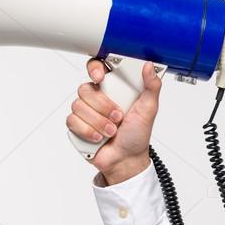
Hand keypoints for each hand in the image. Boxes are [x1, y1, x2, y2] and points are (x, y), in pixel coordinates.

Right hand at [65, 58, 162, 182]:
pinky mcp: (76, 125)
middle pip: (85, 89)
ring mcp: (85, 111)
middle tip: (118, 117)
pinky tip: (99, 137)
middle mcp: (96, 97)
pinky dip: (88, 131)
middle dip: (103, 106)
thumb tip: (149, 66)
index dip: (94, 69)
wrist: (126, 159)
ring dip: (99, 122)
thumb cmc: (137, 134)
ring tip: (112, 131)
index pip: (96, 68)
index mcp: (113, 88)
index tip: (100, 79)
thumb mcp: (149, 108)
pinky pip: (72, 121)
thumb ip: (152, 86)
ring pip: (78, 106)